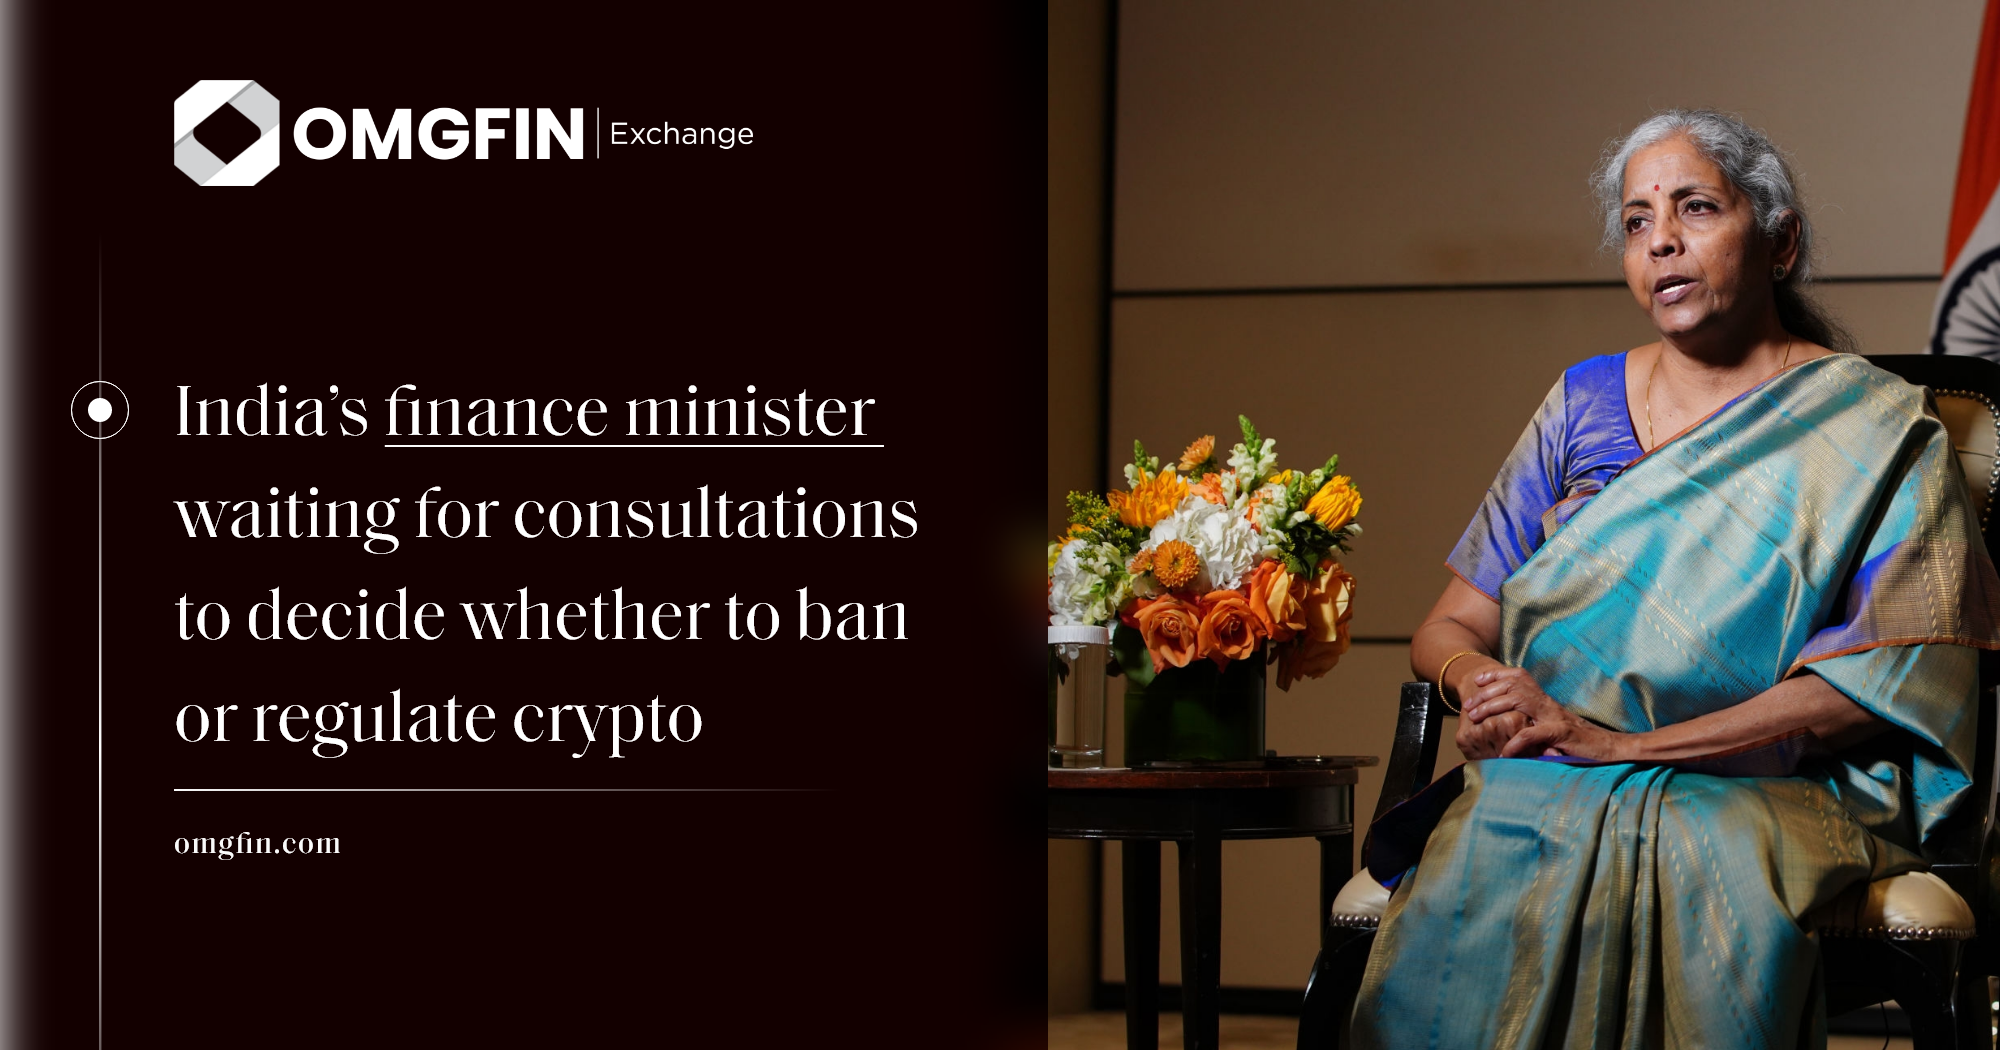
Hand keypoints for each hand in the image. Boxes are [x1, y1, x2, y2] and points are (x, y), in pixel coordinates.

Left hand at [1462, 666, 1628, 760]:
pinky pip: (1535, 733)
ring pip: (1520, 702)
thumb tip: (1511, 724)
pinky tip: (1505, 751)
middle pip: (1514, 687)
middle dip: (1487, 694)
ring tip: (1477, 720)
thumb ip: (1535, 723)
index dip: (1497, 676)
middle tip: (1469, 706)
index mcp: (1546, 702)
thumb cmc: (1581, 743)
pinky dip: (1517, 741)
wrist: (1613, 750)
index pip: (1520, 678)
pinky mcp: (1563, 734)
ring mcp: (1556, 718)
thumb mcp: (1554, 728)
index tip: (1478, 681)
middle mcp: (1549, 705)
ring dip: (1495, 709)